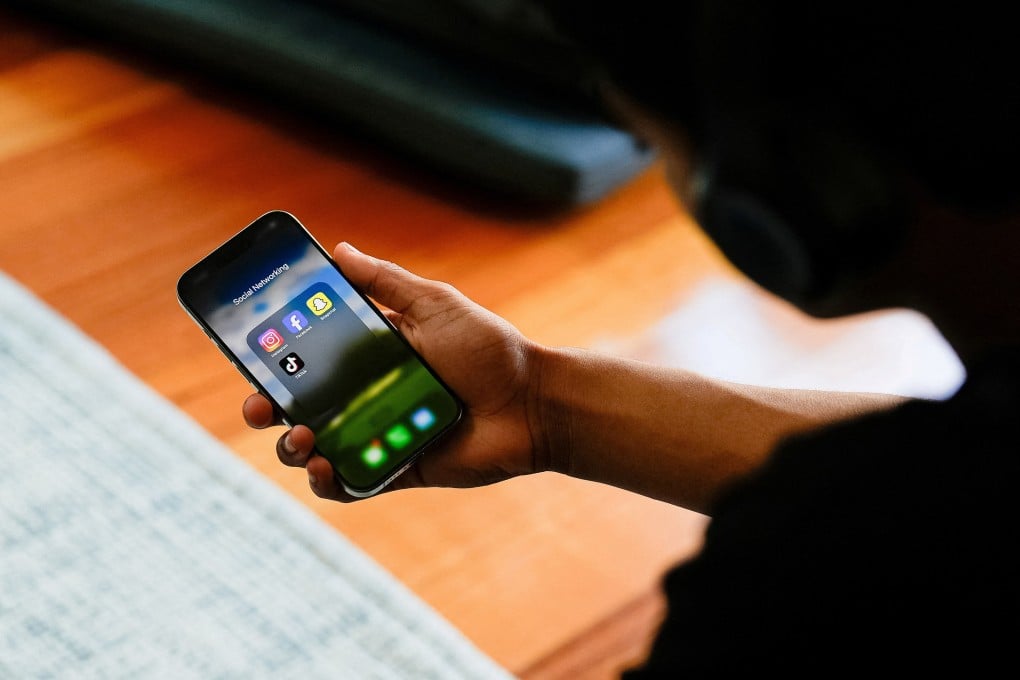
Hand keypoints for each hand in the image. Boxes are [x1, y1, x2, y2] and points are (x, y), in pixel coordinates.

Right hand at [243, 242, 543, 501]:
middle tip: (260, 405)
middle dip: (267, 407)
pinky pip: (349, 483)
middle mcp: (366, 396)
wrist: (533, 402)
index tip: (248, 352)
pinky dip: (327, 481)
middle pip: (299, 406)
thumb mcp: (435, 305)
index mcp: (371, 355)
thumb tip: (337, 249)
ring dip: (292, 446)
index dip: (273, 358)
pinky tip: (323, 466)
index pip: (308, 357)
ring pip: (314, 448)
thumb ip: (386, 282)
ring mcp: (377, 435)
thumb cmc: (489, 350)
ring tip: (302, 436)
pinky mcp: (396, 469)